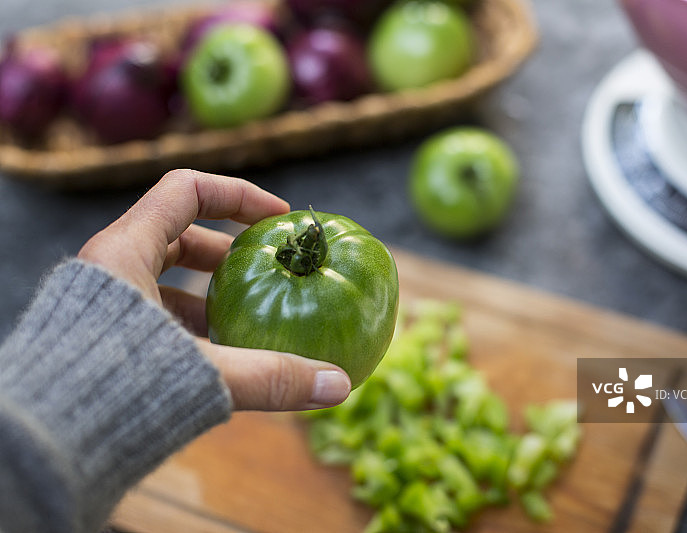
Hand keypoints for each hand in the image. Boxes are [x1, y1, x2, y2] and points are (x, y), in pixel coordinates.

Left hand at [78, 169, 351, 410]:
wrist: (41, 445)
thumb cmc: (109, 391)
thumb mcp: (203, 374)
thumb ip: (272, 377)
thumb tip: (338, 385)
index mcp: (124, 252)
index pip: (185, 191)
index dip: (237, 195)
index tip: (277, 218)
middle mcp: (109, 268)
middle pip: (177, 234)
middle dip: (229, 251)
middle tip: (269, 269)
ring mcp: (104, 304)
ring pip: (166, 280)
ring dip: (212, 294)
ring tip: (251, 317)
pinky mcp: (104, 338)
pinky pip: (156, 315)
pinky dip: (193, 326)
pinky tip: (221, 355)